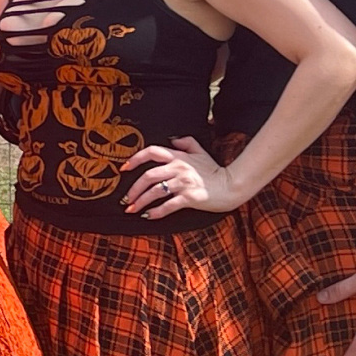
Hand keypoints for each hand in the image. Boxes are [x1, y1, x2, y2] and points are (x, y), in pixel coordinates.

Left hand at [120, 137, 241, 216]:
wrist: (231, 185)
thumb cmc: (214, 170)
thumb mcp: (201, 152)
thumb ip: (186, 142)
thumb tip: (172, 139)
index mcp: (178, 157)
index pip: (152, 152)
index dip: (136, 159)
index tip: (124, 168)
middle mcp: (179, 168)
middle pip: (148, 176)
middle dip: (134, 188)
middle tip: (126, 198)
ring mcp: (184, 183)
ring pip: (155, 191)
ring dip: (141, 201)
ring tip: (131, 209)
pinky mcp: (190, 197)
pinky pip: (168, 205)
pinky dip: (156, 212)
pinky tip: (148, 216)